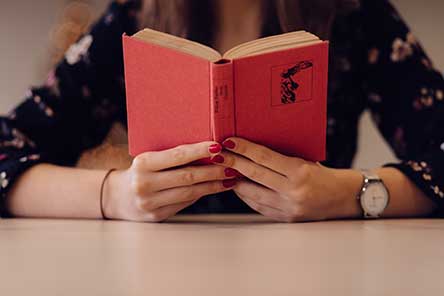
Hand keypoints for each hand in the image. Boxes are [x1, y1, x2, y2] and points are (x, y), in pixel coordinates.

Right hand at [103, 141, 236, 221]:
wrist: (117, 197)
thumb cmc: (140, 172)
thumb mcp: (149, 159)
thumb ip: (172, 157)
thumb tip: (208, 150)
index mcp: (143, 164)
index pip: (177, 155)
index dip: (199, 151)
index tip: (218, 146)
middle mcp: (144, 184)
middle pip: (187, 176)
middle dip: (213, 171)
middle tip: (232, 165)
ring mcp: (150, 203)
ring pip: (189, 193)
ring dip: (213, 185)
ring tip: (230, 178)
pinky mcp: (157, 216)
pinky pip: (185, 203)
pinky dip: (202, 194)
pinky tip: (215, 188)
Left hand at [211, 137, 362, 221]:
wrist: (344, 198)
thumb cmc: (324, 174)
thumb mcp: (306, 160)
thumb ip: (281, 158)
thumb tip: (252, 149)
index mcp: (300, 172)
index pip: (264, 158)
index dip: (244, 149)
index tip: (229, 141)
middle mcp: (293, 191)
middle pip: (254, 175)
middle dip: (232, 163)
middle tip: (218, 154)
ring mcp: (288, 207)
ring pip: (252, 193)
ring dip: (235, 181)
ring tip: (223, 170)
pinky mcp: (286, 218)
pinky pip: (258, 206)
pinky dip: (246, 196)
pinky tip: (238, 186)